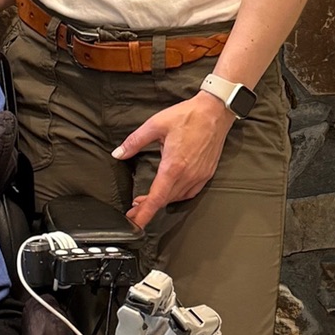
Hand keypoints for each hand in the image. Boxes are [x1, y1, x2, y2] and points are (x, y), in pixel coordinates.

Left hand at [113, 92, 234, 231]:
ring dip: (162, 200)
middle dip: (148, 207)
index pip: (156, 198)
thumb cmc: (188, 116)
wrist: (215, 111)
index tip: (135, 223)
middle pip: (165, 200)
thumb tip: (118, 153)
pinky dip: (177, 195)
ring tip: (148, 200)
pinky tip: (170, 191)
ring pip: (177, 197)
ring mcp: (199, 176)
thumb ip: (135, 141)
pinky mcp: (207, 173)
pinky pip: (190, 192)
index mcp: (173, 166)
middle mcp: (188, 175)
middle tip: (134, 209)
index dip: (144, 213)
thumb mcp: (156, 125)